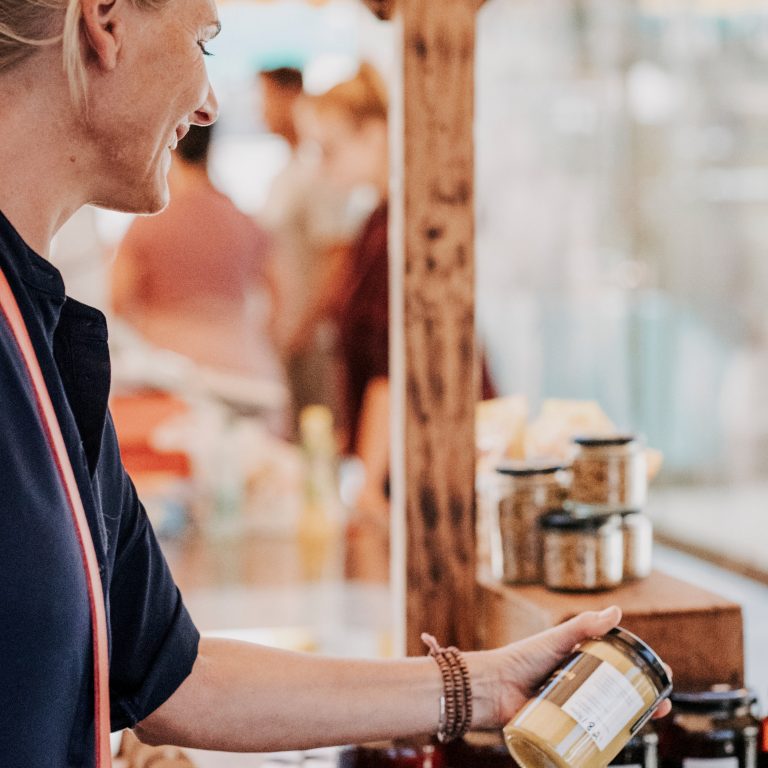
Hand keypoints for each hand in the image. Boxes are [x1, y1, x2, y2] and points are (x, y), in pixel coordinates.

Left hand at [467, 606, 671, 727]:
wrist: (493, 689)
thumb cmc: (521, 659)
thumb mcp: (556, 639)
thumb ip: (583, 625)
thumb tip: (616, 611)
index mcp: (579, 665)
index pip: (618, 668)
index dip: (641, 673)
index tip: (662, 676)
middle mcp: (579, 687)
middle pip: (619, 696)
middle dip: (645, 702)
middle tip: (663, 705)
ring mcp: (572, 711)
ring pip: (609, 719)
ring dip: (632, 724)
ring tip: (648, 722)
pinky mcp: (563, 732)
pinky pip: (589, 739)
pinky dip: (608, 745)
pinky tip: (624, 746)